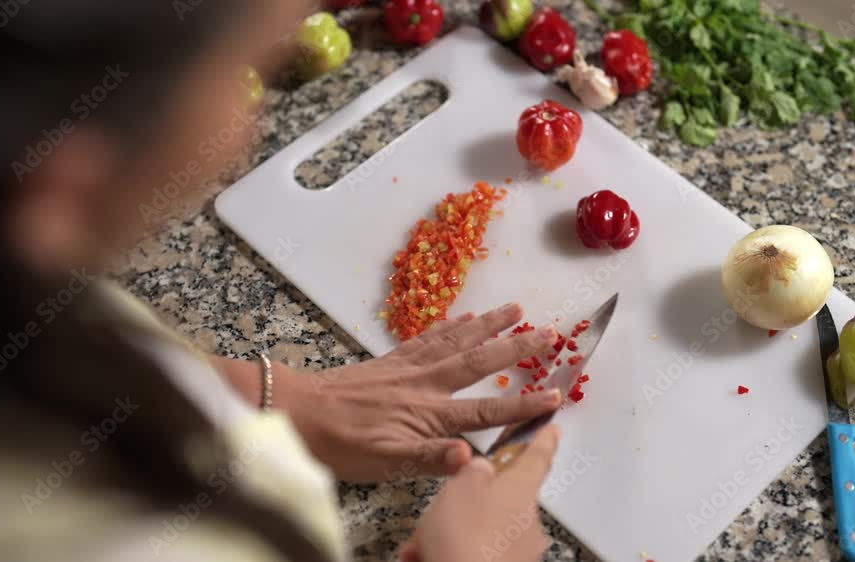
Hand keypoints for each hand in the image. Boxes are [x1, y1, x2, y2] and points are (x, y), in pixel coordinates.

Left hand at [275, 303, 560, 481]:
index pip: (486, 411)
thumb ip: (430, 458)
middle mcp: (426, 383)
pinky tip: (466, 316)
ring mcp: (409, 367)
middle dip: (517, 347)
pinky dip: (451, 325)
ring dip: (490, 324)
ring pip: (457, 340)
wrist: (298, 410)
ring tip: (517, 309)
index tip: (556, 395)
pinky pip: (429, 336)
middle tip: (551, 333)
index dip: (522, 405)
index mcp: (429, 413)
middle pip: (480, 361)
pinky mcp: (392, 359)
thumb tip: (471, 456)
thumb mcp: (385, 462)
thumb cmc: (341, 442)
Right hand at [399, 425, 560, 561]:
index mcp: (520, 489)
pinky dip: (453, 553)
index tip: (553, 428)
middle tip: (440, 514)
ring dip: (451, 535)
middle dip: (465, 505)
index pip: (537, 456)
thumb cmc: (466, 538)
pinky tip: (428, 558)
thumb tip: (482, 470)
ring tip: (423, 546)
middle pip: (499, 500)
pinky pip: (475, 555)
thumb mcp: (461, 486)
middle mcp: (527, 520)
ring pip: (481, 531)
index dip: (544, 439)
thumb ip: (473, 471)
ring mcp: (519, 551)